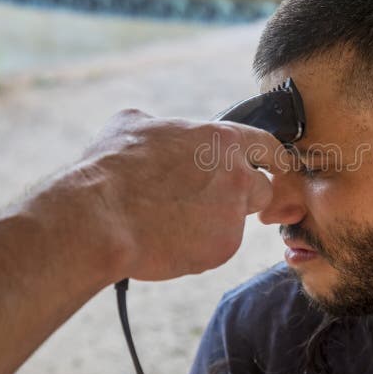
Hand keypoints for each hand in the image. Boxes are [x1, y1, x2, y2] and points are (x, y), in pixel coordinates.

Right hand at [52, 109, 288, 281]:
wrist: (98, 218)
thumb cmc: (111, 168)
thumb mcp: (134, 124)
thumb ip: (166, 128)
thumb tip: (160, 128)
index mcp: (221, 140)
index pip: (268, 146)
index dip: (271, 159)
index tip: (274, 168)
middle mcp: (237, 176)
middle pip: (261, 189)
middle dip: (240, 197)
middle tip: (204, 203)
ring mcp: (232, 214)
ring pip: (235, 221)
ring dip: (215, 223)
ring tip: (172, 221)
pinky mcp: (223, 248)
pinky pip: (217, 247)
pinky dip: (198, 248)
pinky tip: (167, 240)